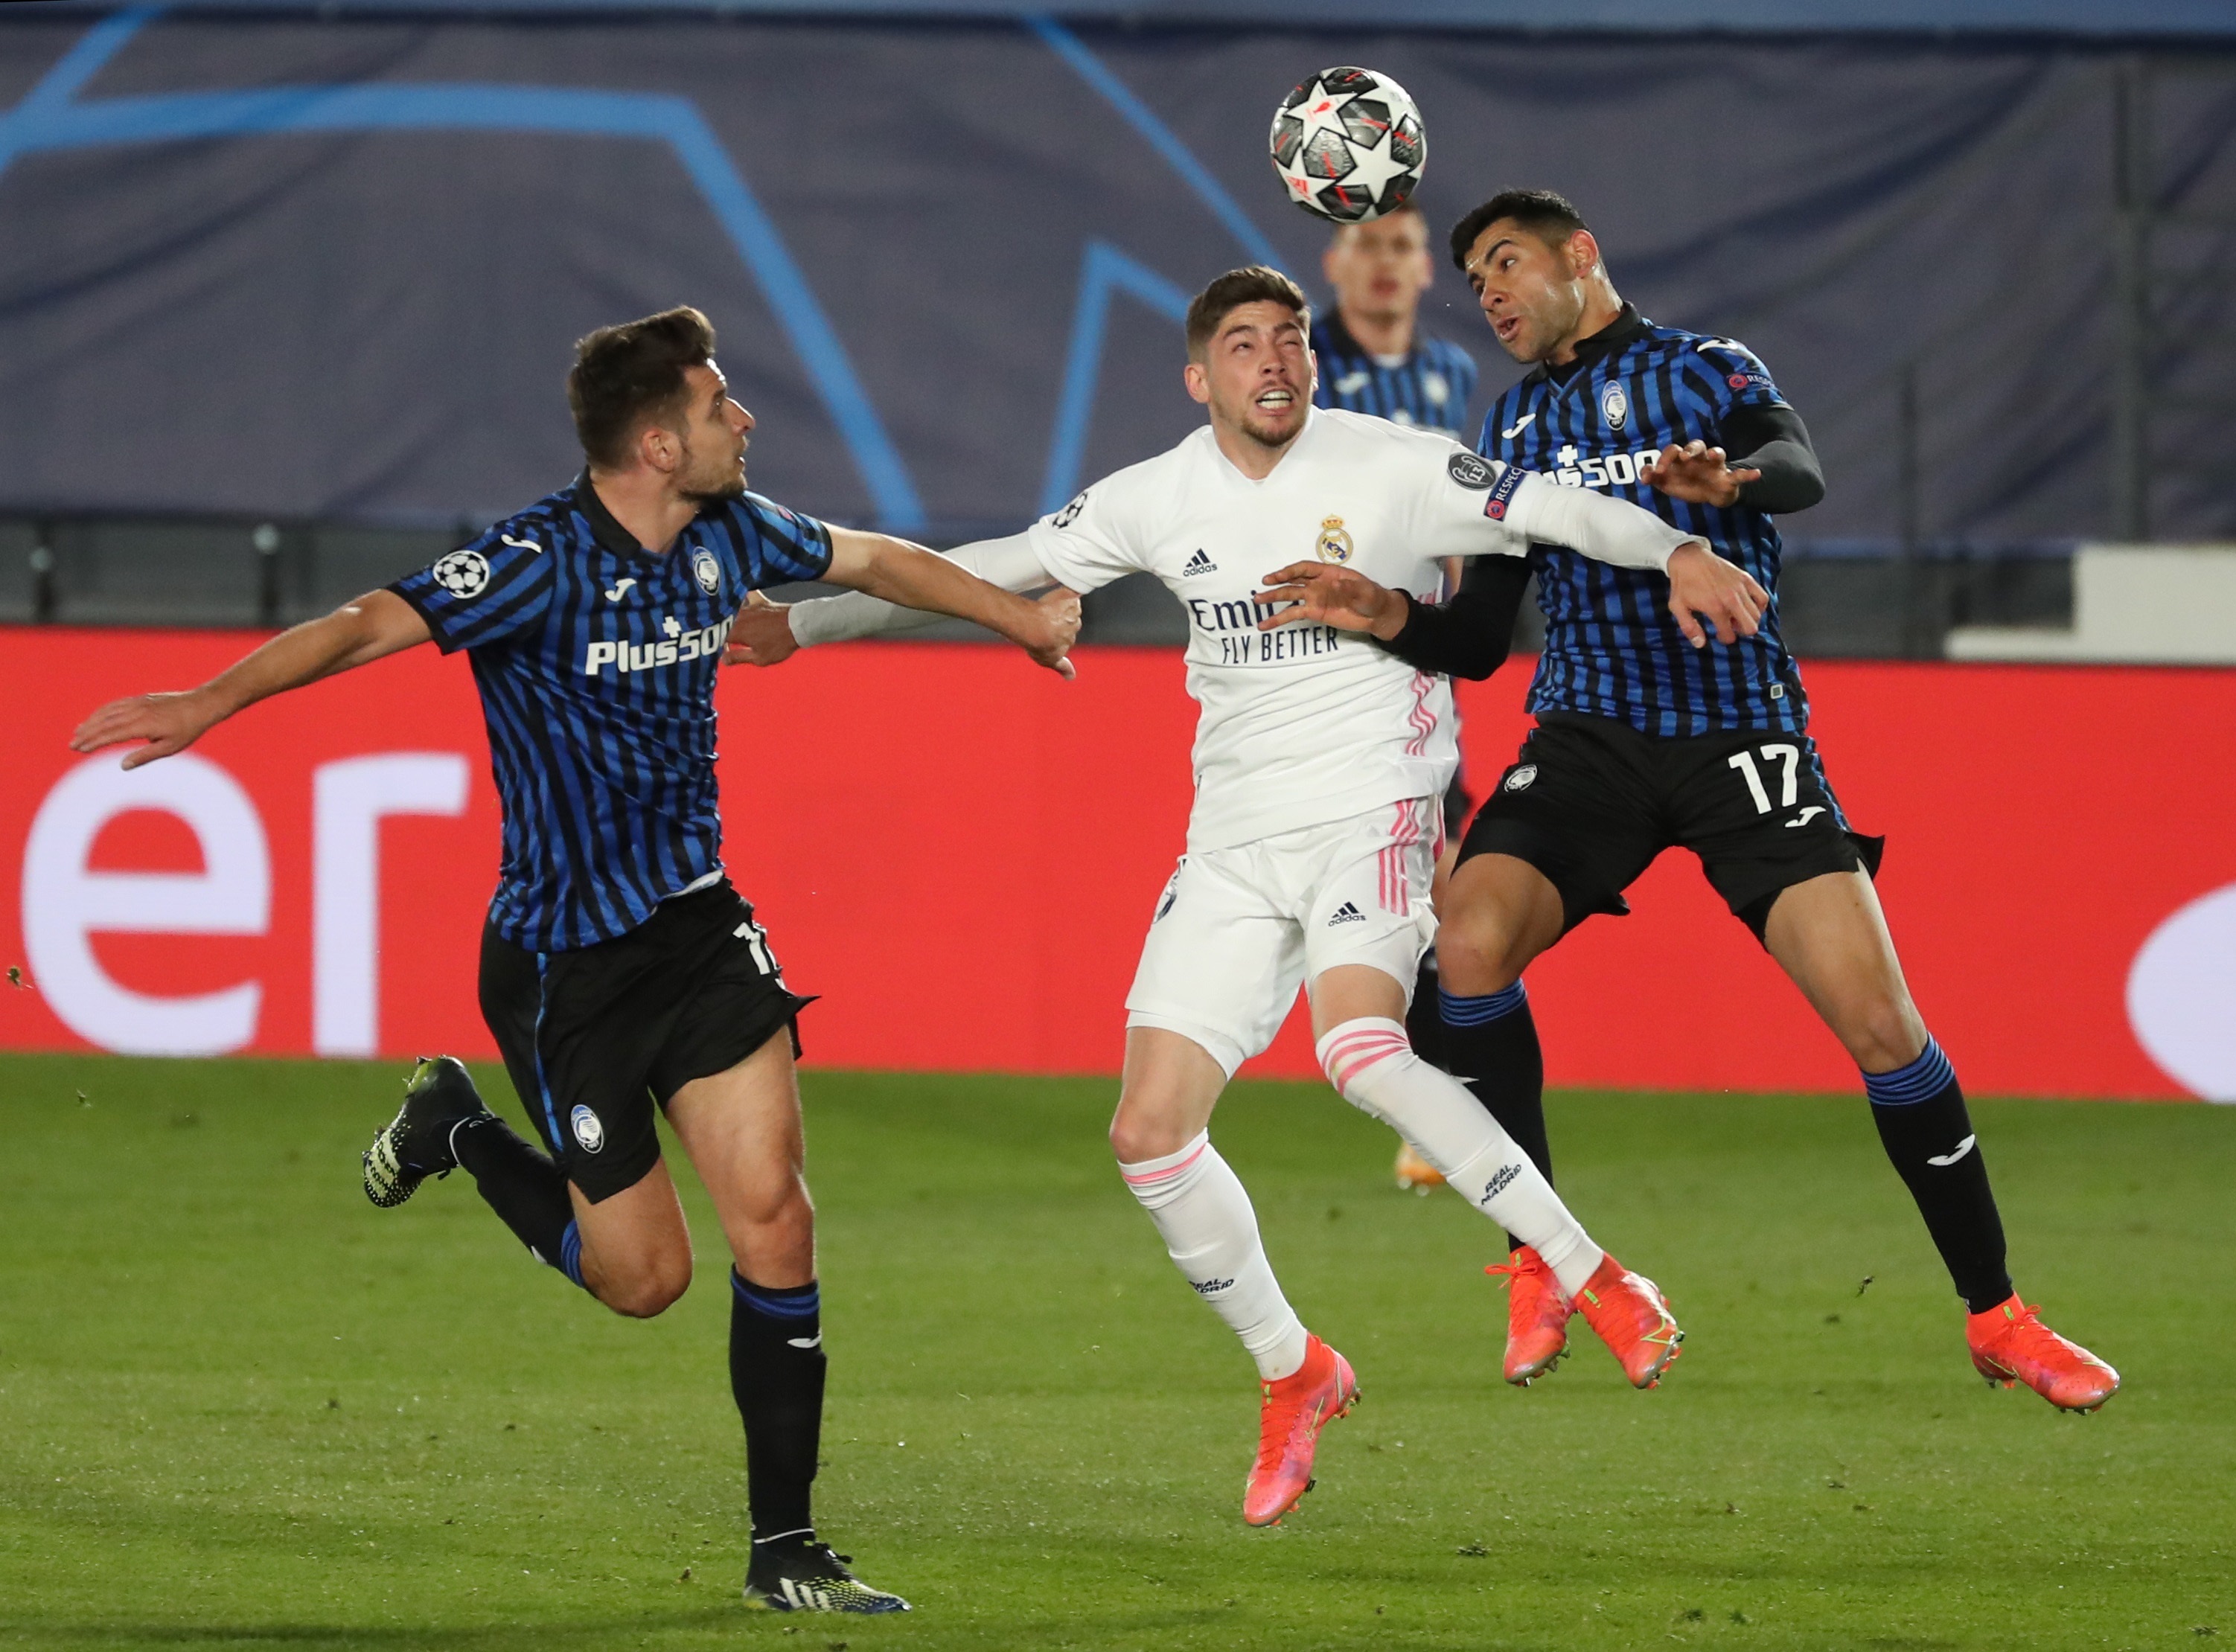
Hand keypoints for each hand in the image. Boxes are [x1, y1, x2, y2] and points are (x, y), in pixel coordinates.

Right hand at [69, 688, 221, 768]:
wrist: (200, 705)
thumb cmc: (188, 729)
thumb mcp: (169, 747)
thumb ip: (145, 756)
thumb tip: (123, 766)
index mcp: (143, 725)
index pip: (112, 734)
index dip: (94, 742)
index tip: (80, 749)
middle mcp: (137, 711)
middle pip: (105, 722)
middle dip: (87, 734)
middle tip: (72, 744)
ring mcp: (138, 703)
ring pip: (108, 711)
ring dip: (91, 721)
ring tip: (78, 732)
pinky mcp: (140, 699)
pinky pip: (116, 704)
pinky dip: (102, 711)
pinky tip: (96, 718)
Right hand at [723, 591, 798, 666]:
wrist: (798, 626)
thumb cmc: (780, 644)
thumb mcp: (759, 658)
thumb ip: (738, 657)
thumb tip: (723, 660)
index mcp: (736, 632)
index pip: (719, 638)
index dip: (721, 646)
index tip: (727, 651)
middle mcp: (739, 617)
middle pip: (724, 623)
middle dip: (723, 631)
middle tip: (731, 640)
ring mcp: (749, 607)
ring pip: (732, 610)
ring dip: (729, 616)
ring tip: (731, 624)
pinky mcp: (760, 601)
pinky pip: (746, 596)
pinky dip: (743, 599)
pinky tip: (742, 602)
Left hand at [1012, 586, 1081, 679]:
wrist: (1034, 626)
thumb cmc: (1039, 643)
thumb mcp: (1049, 660)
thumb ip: (1062, 667)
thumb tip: (1072, 677)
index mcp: (1070, 641)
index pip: (1067, 635)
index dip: (1056, 634)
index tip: (1046, 633)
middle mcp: (1075, 627)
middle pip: (1069, 620)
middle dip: (1060, 619)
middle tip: (1044, 619)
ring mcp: (1073, 612)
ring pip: (1070, 607)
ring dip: (1061, 606)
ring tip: (1046, 608)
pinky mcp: (1071, 598)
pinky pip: (1073, 592)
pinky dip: (1071, 592)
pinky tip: (1065, 592)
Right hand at [1251, 562, 1408, 637]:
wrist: (1376, 614)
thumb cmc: (1372, 597)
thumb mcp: (1365, 591)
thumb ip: (1350, 589)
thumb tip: (1334, 586)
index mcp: (1328, 573)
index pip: (1305, 568)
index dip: (1291, 571)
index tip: (1279, 576)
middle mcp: (1318, 584)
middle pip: (1294, 581)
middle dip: (1278, 582)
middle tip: (1263, 585)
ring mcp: (1314, 598)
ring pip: (1290, 596)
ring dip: (1274, 598)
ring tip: (1257, 602)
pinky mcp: (1314, 613)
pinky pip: (1294, 614)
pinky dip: (1279, 619)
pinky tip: (1267, 625)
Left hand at [1646, 439, 1759, 506]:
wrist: (1710, 494)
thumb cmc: (1687, 484)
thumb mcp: (1668, 483)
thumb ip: (1654, 478)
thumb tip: (1643, 475)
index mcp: (1683, 459)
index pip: (1674, 451)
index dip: (1665, 458)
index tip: (1658, 471)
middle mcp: (1699, 459)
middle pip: (1696, 446)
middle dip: (1690, 449)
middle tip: (1683, 456)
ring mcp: (1715, 467)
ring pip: (1718, 453)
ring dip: (1716, 453)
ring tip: (1715, 455)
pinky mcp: (1728, 478)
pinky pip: (1740, 474)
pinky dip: (1748, 474)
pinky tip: (1756, 474)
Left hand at [1665, 542, 1769, 647]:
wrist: (1689, 558)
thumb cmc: (1682, 583)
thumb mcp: (1678, 607)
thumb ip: (1689, 627)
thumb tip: (1700, 644)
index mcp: (1715, 608)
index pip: (1729, 635)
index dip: (1725, 639)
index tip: (1720, 635)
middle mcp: (1731, 599)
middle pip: (1750, 627)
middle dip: (1741, 632)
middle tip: (1731, 627)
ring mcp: (1740, 588)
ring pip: (1757, 614)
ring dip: (1748, 619)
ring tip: (1736, 616)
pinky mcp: (1746, 578)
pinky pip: (1762, 597)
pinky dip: (1759, 605)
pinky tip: (1749, 607)